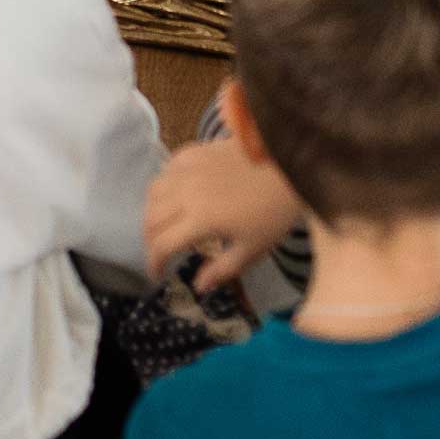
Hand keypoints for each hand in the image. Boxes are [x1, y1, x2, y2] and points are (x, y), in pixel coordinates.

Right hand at [143, 137, 304, 294]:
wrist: (290, 168)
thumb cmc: (274, 213)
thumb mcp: (252, 250)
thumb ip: (222, 270)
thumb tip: (198, 287)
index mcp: (200, 220)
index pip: (162, 244)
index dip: (153, 262)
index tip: (157, 274)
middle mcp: (187, 192)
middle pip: (151, 218)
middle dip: (150, 240)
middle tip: (159, 253)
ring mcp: (190, 168)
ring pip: (154, 190)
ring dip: (152, 211)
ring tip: (163, 224)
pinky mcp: (197, 151)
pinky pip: (168, 167)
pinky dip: (164, 183)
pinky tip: (175, 193)